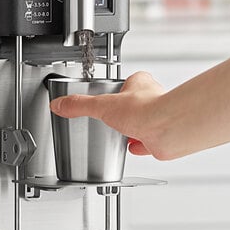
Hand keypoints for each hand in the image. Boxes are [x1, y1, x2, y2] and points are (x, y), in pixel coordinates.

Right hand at [49, 71, 164, 156]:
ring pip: (145, 121)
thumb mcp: (102, 105)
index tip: (110, 93)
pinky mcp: (160, 136)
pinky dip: (140, 145)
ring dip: (134, 127)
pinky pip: (150, 141)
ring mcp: (158, 118)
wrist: (169, 129)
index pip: (128, 82)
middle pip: (137, 101)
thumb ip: (80, 105)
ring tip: (122, 132)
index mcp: (139, 84)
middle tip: (115, 114)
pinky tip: (133, 147)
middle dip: (126, 109)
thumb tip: (61, 104)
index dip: (119, 88)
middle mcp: (152, 99)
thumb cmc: (146, 110)